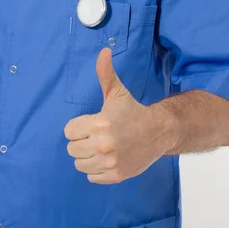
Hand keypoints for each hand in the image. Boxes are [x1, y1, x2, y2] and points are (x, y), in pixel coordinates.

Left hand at [64, 48, 178, 183]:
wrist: (159, 131)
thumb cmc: (133, 110)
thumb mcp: (117, 92)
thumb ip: (105, 73)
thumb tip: (104, 51)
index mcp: (99, 123)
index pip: (68, 132)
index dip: (78, 127)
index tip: (91, 124)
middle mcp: (104, 144)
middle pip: (72, 149)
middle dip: (81, 142)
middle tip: (97, 136)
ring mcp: (110, 162)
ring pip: (79, 164)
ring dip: (87, 156)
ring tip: (101, 147)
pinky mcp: (116, 175)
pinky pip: (91, 176)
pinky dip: (96, 170)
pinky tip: (107, 158)